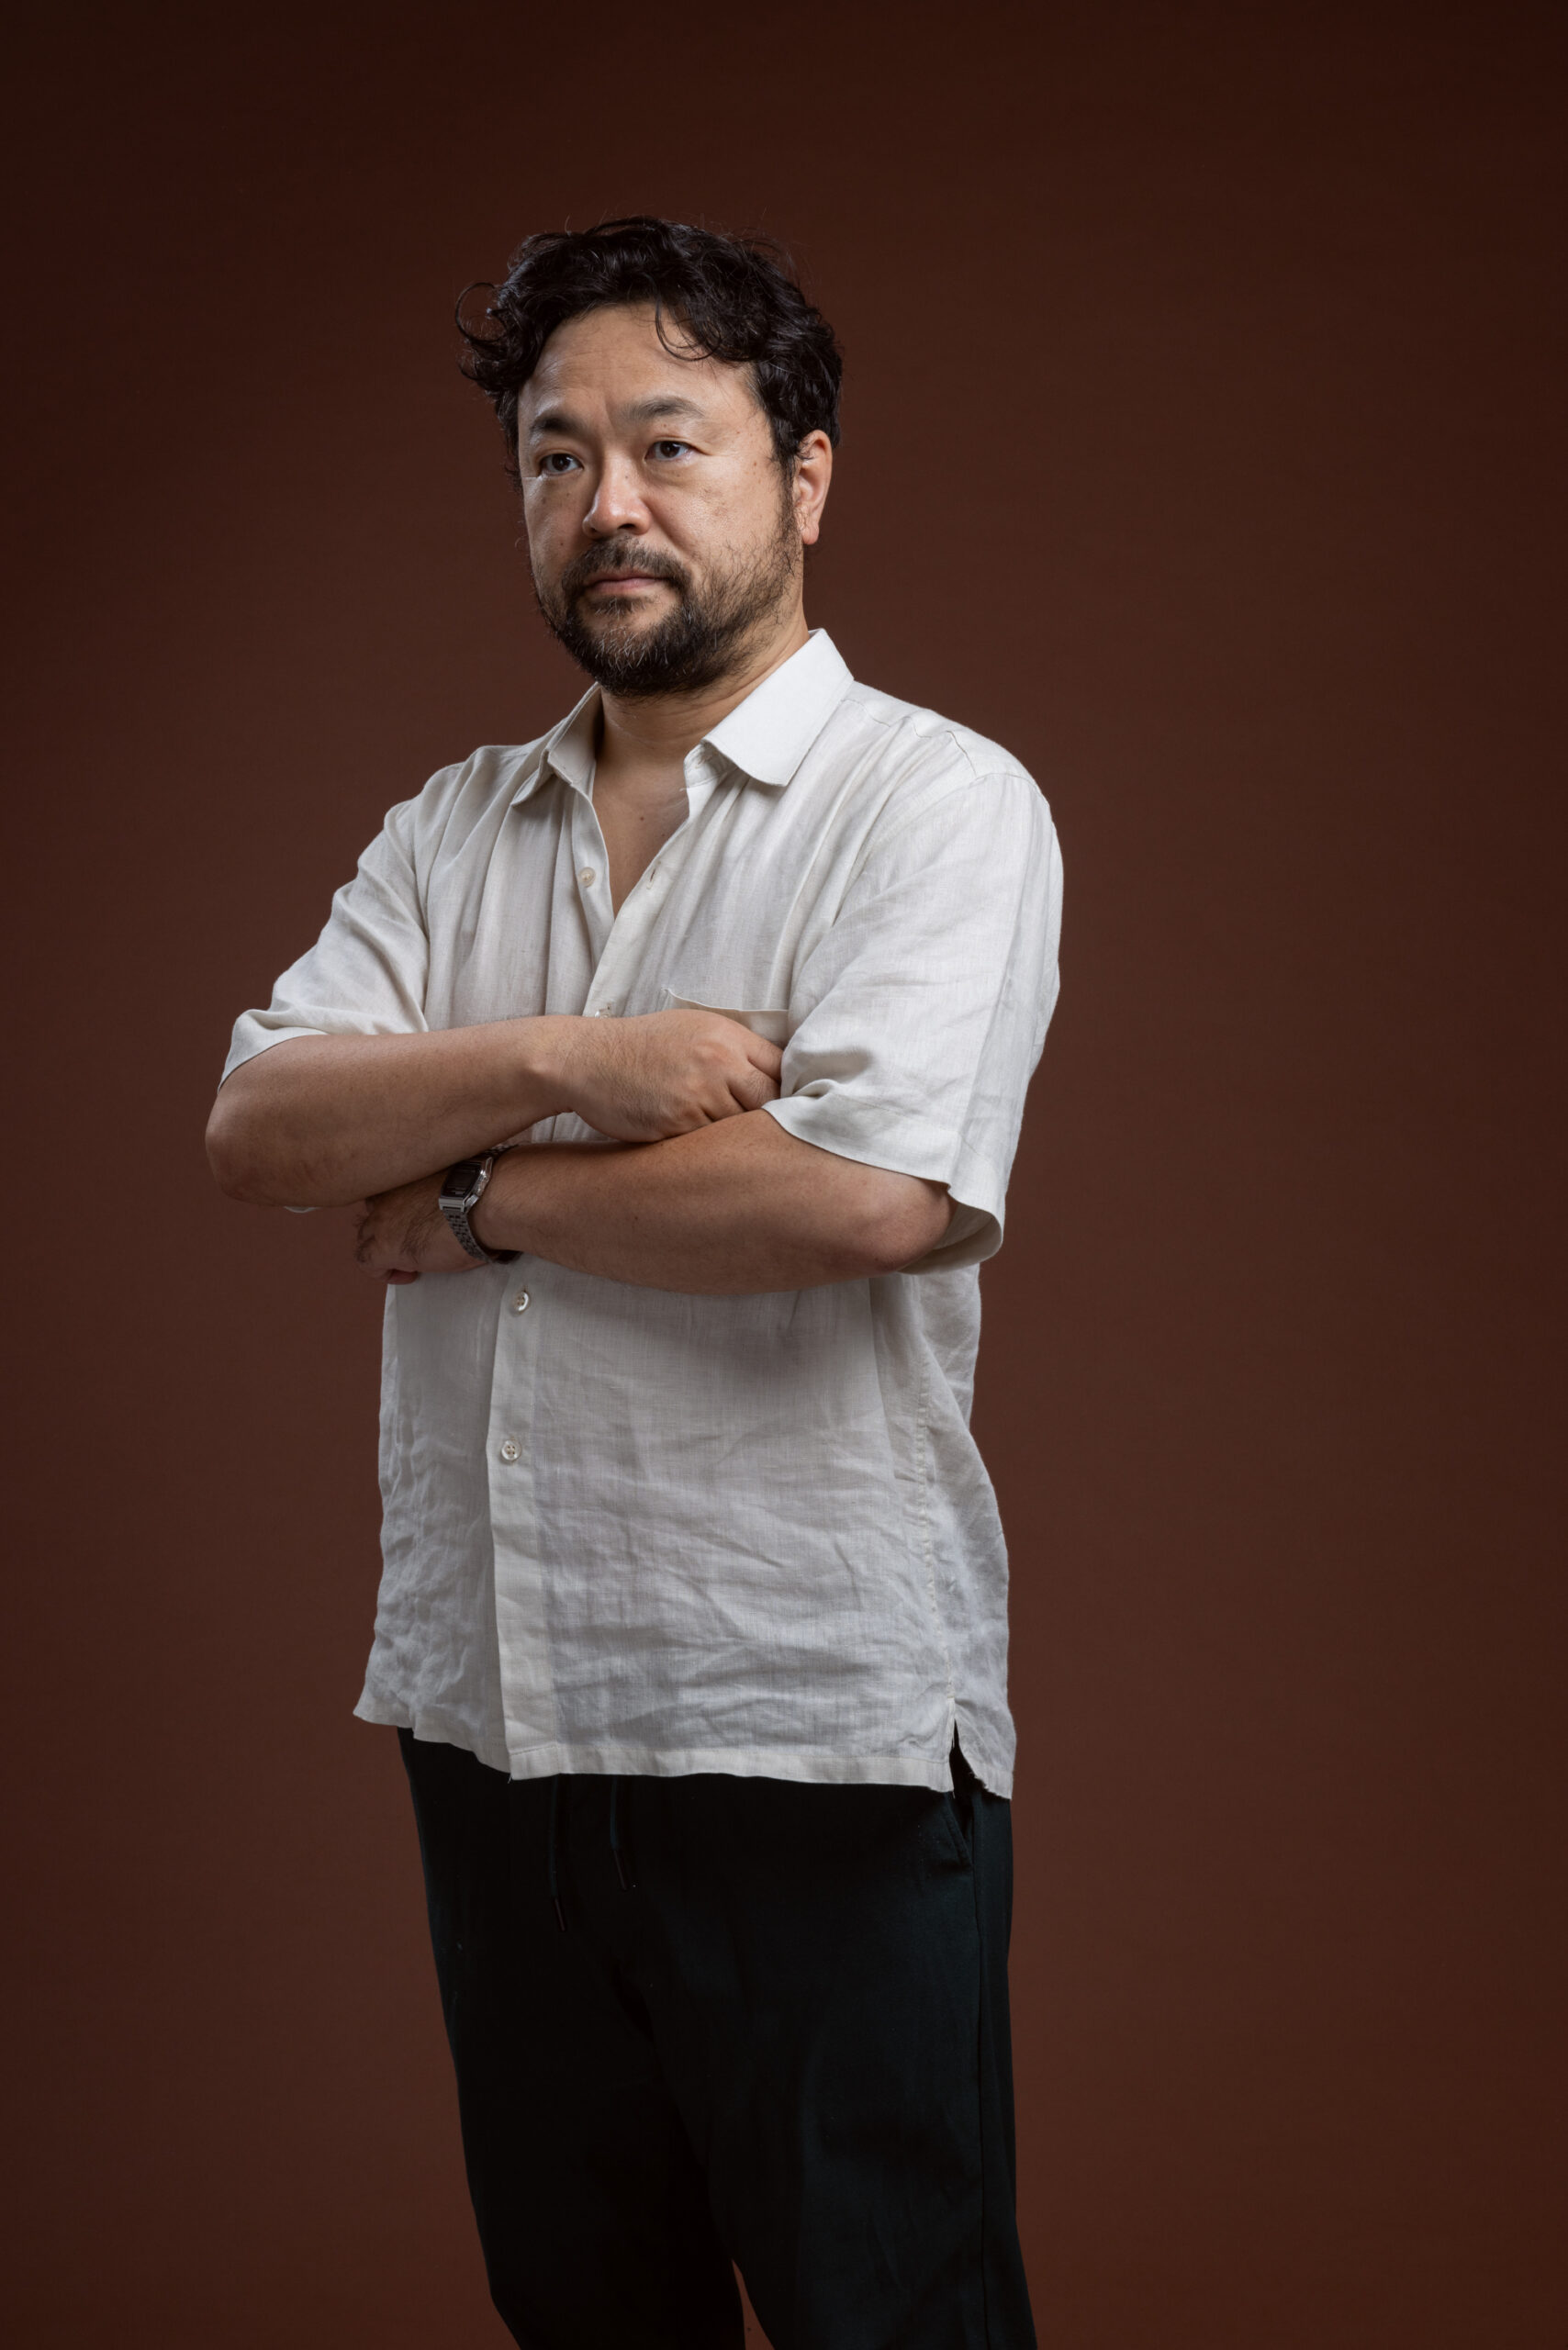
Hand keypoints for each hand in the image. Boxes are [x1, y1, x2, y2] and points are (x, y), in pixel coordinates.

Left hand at [352, 1173, 483, 1284]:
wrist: (482, 1205)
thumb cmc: (482, 1193)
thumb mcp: (455, 1184)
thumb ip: (441, 1191)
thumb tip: (455, 1203)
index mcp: (405, 1176)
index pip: (386, 1193)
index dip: (398, 1213)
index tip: (419, 1223)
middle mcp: (387, 1196)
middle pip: (372, 1217)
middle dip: (389, 1233)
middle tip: (415, 1244)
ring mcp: (382, 1221)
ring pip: (365, 1238)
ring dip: (385, 1252)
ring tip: (412, 1263)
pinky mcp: (384, 1247)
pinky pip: (367, 1263)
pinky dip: (383, 1272)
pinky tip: (409, 1274)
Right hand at [551, 1010, 781, 1140]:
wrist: (586, 1060)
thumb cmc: (641, 1048)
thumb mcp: (692, 1031)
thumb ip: (734, 1051)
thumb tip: (777, 1081)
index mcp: (726, 1036)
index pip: (782, 1068)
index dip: (787, 1092)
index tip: (787, 1109)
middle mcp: (718, 1062)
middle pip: (770, 1102)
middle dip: (768, 1120)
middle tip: (763, 1136)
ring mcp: (698, 1094)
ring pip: (741, 1128)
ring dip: (737, 1140)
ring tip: (732, 1148)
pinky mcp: (676, 1124)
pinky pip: (709, 1146)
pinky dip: (709, 1151)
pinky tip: (703, 1152)